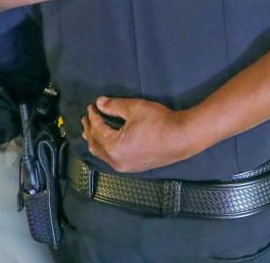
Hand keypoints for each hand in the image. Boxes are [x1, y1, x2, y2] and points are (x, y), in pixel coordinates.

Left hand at [82, 96, 198, 172]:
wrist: (182, 137)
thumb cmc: (159, 122)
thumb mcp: (135, 108)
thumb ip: (114, 106)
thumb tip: (100, 103)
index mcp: (113, 146)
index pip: (97, 130)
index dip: (93, 117)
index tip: (91, 107)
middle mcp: (115, 161)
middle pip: (95, 145)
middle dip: (90, 131)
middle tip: (87, 119)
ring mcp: (125, 167)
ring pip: (103, 155)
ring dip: (96, 141)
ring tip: (92, 132)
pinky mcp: (134, 167)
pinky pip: (112, 159)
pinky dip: (106, 149)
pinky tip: (109, 143)